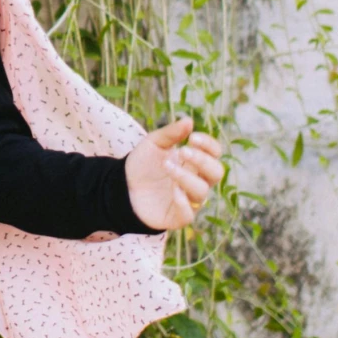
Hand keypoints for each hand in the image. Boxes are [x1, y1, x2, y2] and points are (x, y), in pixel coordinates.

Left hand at [124, 117, 224, 231]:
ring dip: (186, 177)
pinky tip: (173, 190)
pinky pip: (189, 214)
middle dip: (203, 161)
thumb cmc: (142, 164)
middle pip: (216, 173)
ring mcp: (188, 200)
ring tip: (167, 166)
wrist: (121, 186)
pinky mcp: (177, 216)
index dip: (209, 145)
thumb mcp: (154, 143)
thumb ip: (171, 133)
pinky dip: (183, 203)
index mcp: (194, 162)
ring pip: (202, 192)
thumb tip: (189, 121)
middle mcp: (196, 181)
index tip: (193, 137)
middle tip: (183, 152)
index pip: (215, 154)